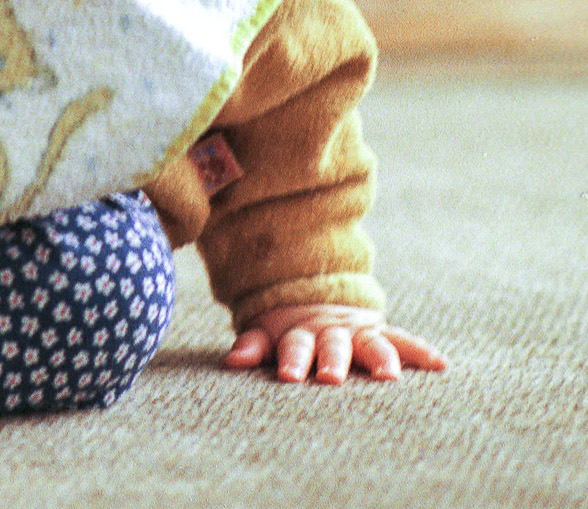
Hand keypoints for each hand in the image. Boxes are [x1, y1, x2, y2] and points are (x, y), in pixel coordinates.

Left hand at [225, 304, 447, 384]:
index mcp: (299, 334)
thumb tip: (232, 362)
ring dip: (380, 359)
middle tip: (330, 378)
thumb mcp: (266, 332)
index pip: (292, 347)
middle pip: (331, 346)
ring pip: (370, 344)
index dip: (289, 360)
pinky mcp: (381, 333)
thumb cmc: (288, 330)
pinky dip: (422, 352)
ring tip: (389, 377)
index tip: (287, 376)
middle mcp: (330, 332)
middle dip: (331, 361)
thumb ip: (252, 346)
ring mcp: (358, 332)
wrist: (315, 296)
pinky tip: (441, 365)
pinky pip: (404, 341)